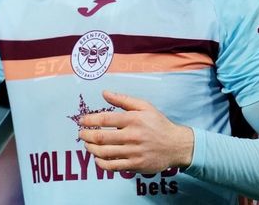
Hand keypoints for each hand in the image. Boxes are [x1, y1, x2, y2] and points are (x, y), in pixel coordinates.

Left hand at [78, 90, 193, 173]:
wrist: (177, 145)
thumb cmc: (158, 124)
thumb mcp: (144, 107)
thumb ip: (123, 99)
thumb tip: (104, 93)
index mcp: (133, 119)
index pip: (104, 119)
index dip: (89, 120)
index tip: (82, 121)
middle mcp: (133, 136)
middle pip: (101, 137)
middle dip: (86, 135)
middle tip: (81, 134)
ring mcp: (134, 152)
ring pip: (104, 152)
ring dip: (91, 149)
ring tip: (87, 145)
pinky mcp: (136, 165)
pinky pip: (113, 166)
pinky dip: (101, 163)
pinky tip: (97, 158)